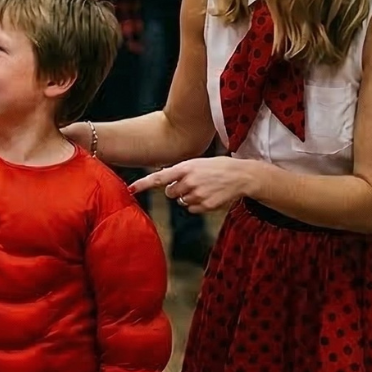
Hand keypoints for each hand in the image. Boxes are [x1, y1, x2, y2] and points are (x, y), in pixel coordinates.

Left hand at [132, 156, 256, 213]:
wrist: (241, 175)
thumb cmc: (217, 167)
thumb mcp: (197, 163)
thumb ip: (180, 171)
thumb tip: (165, 184)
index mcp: (185, 168)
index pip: (159, 177)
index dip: (143, 184)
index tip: (130, 189)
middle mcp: (189, 181)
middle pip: (170, 193)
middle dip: (177, 190)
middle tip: (191, 183)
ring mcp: (197, 194)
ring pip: (181, 202)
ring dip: (188, 197)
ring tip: (203, 187)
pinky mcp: (205, 206)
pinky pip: (192, 209)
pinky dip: (197, 205)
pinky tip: (209, 195)